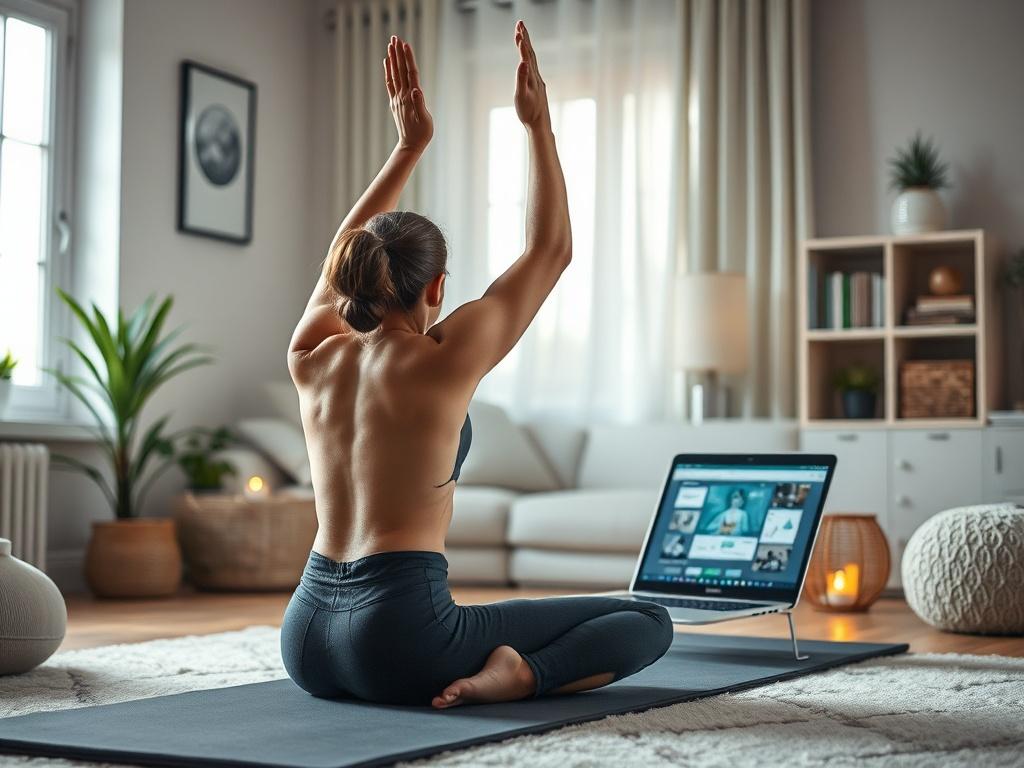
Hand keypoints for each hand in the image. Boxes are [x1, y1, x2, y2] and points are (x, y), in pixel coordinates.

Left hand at [385, 35, 432, 151]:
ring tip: (390, 44)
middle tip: (395, 37)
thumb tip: (416, 90)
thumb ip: (420, 104)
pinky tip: (387, 62)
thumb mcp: (425, 120)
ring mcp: (397, 98)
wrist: (410, 145)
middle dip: (398, 53)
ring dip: (392, 58)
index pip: (410, 73)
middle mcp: (402, 95)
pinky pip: (390, 83)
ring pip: (394, 74)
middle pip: (400, 70)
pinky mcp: (394, 102)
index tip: (405, 44)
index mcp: (411, 97)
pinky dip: (388, 71)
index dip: (408, 58)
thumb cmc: (422, 134)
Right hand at [513, 21, 549, 130]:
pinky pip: (532, 67)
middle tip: (520, 24)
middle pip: (530, 53)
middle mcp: (536, 76)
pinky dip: (529, 58)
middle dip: (525, 38)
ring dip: (527, 46)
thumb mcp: (522, 96)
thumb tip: (522, 62)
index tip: (518, 29)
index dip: (522, 42)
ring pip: (532, 60)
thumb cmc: (529, 112)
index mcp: (531, 76)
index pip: (526, 55)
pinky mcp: (537, 87)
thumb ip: (521, 78)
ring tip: (522, 36)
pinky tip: (528, 60)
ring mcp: (537, 81)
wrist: (540, 125)